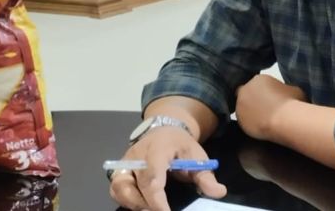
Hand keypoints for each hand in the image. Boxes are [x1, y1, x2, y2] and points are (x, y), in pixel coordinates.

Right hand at [109, 126, 226, 210]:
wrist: (164, 132)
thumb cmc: (181, 146)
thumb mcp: (197, 156)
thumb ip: (205, 176)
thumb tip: (219, 192)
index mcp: (158, 148)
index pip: (152, 174)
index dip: (156, 197)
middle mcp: (136, 155)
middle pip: (132, 184)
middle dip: (145, 204)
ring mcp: (125, 162)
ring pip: (119, 188)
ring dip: (133, 204)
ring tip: (152, 210)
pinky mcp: (119, 170)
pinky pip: (116, 190)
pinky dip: (127, 201)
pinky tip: (142, 206)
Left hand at [235, 74, 305, 140]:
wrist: (285, 120)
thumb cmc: (291, 102)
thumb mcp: (292, 89)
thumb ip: (283, 89)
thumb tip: (283, 93)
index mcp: (258, 79)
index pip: (257, 84)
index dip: (263, 92)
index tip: (270, 99)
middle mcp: (246, 90)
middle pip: (246, 94)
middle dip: (253, 100)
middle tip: (264, 109)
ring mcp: (240, 105)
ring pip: (243, 108)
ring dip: (250, 112)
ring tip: (263, 119)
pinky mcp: (240, 121)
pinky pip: (244, 121)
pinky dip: (250, 124)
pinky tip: (261, 127)